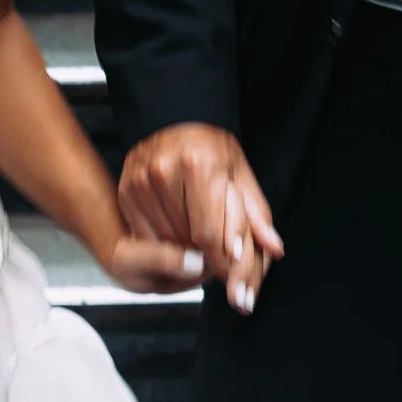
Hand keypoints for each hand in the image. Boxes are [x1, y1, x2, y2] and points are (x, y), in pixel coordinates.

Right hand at [120, 123, 283, 313]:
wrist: (171, 122)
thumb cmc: (210, 149)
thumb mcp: (239, 175)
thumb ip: (256, 216)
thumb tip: (273, 249)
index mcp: (199, 164)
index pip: (210, 234)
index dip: (223, 263)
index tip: (233, 279)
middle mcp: (165, 172)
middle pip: (188, 242)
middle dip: (209, 261)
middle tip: (220, 263)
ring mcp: (142, 183)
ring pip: (168, 243)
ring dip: (188, 254)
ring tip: (201, 246)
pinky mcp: (128, 193)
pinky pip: (148, 237)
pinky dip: (167, 245)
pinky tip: (180, 237)